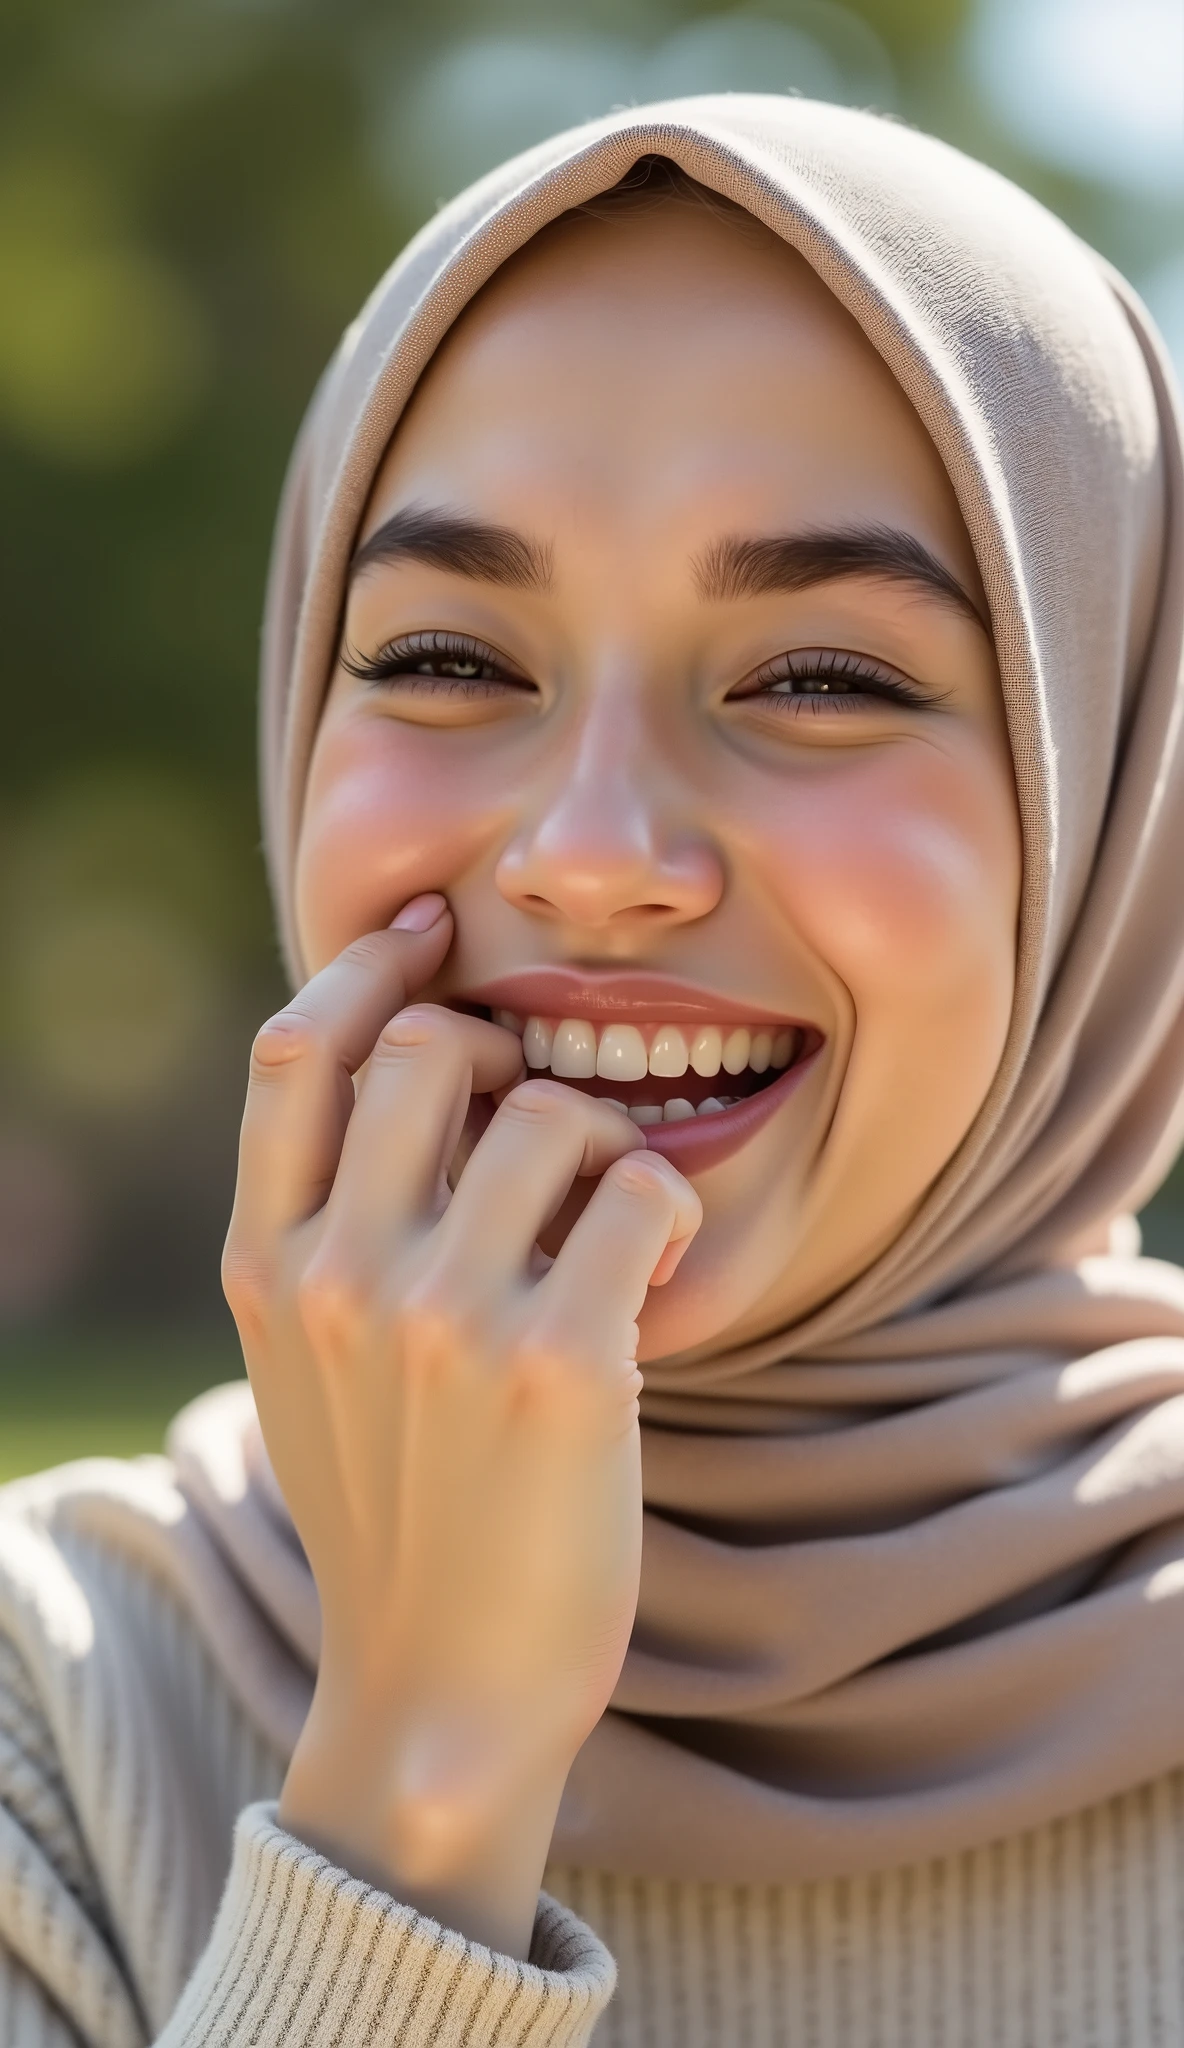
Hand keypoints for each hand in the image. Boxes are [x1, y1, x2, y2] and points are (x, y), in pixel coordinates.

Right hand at [221, 896, 700, 1956]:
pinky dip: (662, 1212)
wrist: (441, 1685)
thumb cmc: (394, 1511)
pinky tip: (651, 1274)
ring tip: (610, 1225)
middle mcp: (341, 1275)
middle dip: (511, 1056)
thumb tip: (396, 1078)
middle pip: (433, 1050)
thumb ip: (324, 1230)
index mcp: (267, 1264)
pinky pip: (640, 1192)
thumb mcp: (306, 1364)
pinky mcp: (560, 1368)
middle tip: (549, 1128)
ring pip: (552, 1111)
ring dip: (603, 1147)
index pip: (297, 1049)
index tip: (431, 932)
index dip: (370, 966)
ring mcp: (445, 1320)